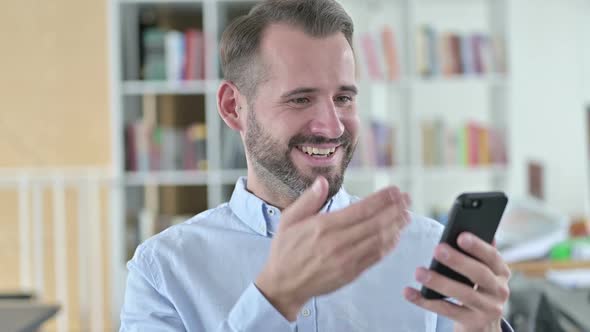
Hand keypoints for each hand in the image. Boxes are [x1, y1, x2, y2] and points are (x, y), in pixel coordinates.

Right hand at [256, 176, 410, 320]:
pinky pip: (375, 257)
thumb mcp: (288, 220)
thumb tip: (322, 181)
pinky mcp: (351, 273)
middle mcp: (338, 242)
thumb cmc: (285, 250)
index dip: (382, 199)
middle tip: (407, 199)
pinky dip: (389, 246)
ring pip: (379, 240)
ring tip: (407, 215)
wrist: (283, 285)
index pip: (361, 209)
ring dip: (396, 226)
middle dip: (395, 209)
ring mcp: (346, 260)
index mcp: (324, 226)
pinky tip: (396, 236)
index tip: (395, 190)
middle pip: (375, 223)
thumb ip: (308, 200)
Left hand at [403, 232, 510, 331]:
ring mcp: (488, 309)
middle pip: (479, 274)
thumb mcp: (482, 272)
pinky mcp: (473, 322)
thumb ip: (476, 254)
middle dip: (458, 261)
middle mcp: (500, 290)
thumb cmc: (477, 289)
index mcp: (501, 272)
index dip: (478, 246)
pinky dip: (426, 301)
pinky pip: (447, 311)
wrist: (484, 325)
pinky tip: (410, 293)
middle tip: (437, 249)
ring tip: (419, 272)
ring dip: (440, 282)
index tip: (461, 235)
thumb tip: (463, 230)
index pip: (492, 257)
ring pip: (464, 294)